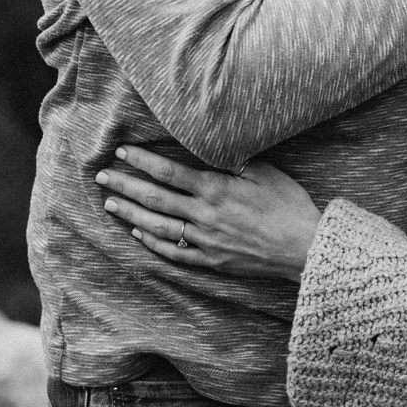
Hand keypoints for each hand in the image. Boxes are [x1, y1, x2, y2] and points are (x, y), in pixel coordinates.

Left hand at [95, 146, 321, 281]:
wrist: (304, 247)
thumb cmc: (289, 205)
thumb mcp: (266, 172)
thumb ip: (235, 160)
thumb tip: (211, 145)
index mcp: (217, 189)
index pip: (169, 172)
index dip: (142, 161)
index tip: (122, 152)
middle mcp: (204, 215)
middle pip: (155, 198)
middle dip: (125, 185)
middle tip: (102, 176)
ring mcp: (204, 240)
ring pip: (157, 226)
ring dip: (130, 213)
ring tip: (109, 204)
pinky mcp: (210, 260)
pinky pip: (174, 252)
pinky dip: (152, 243)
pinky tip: (138, 233)